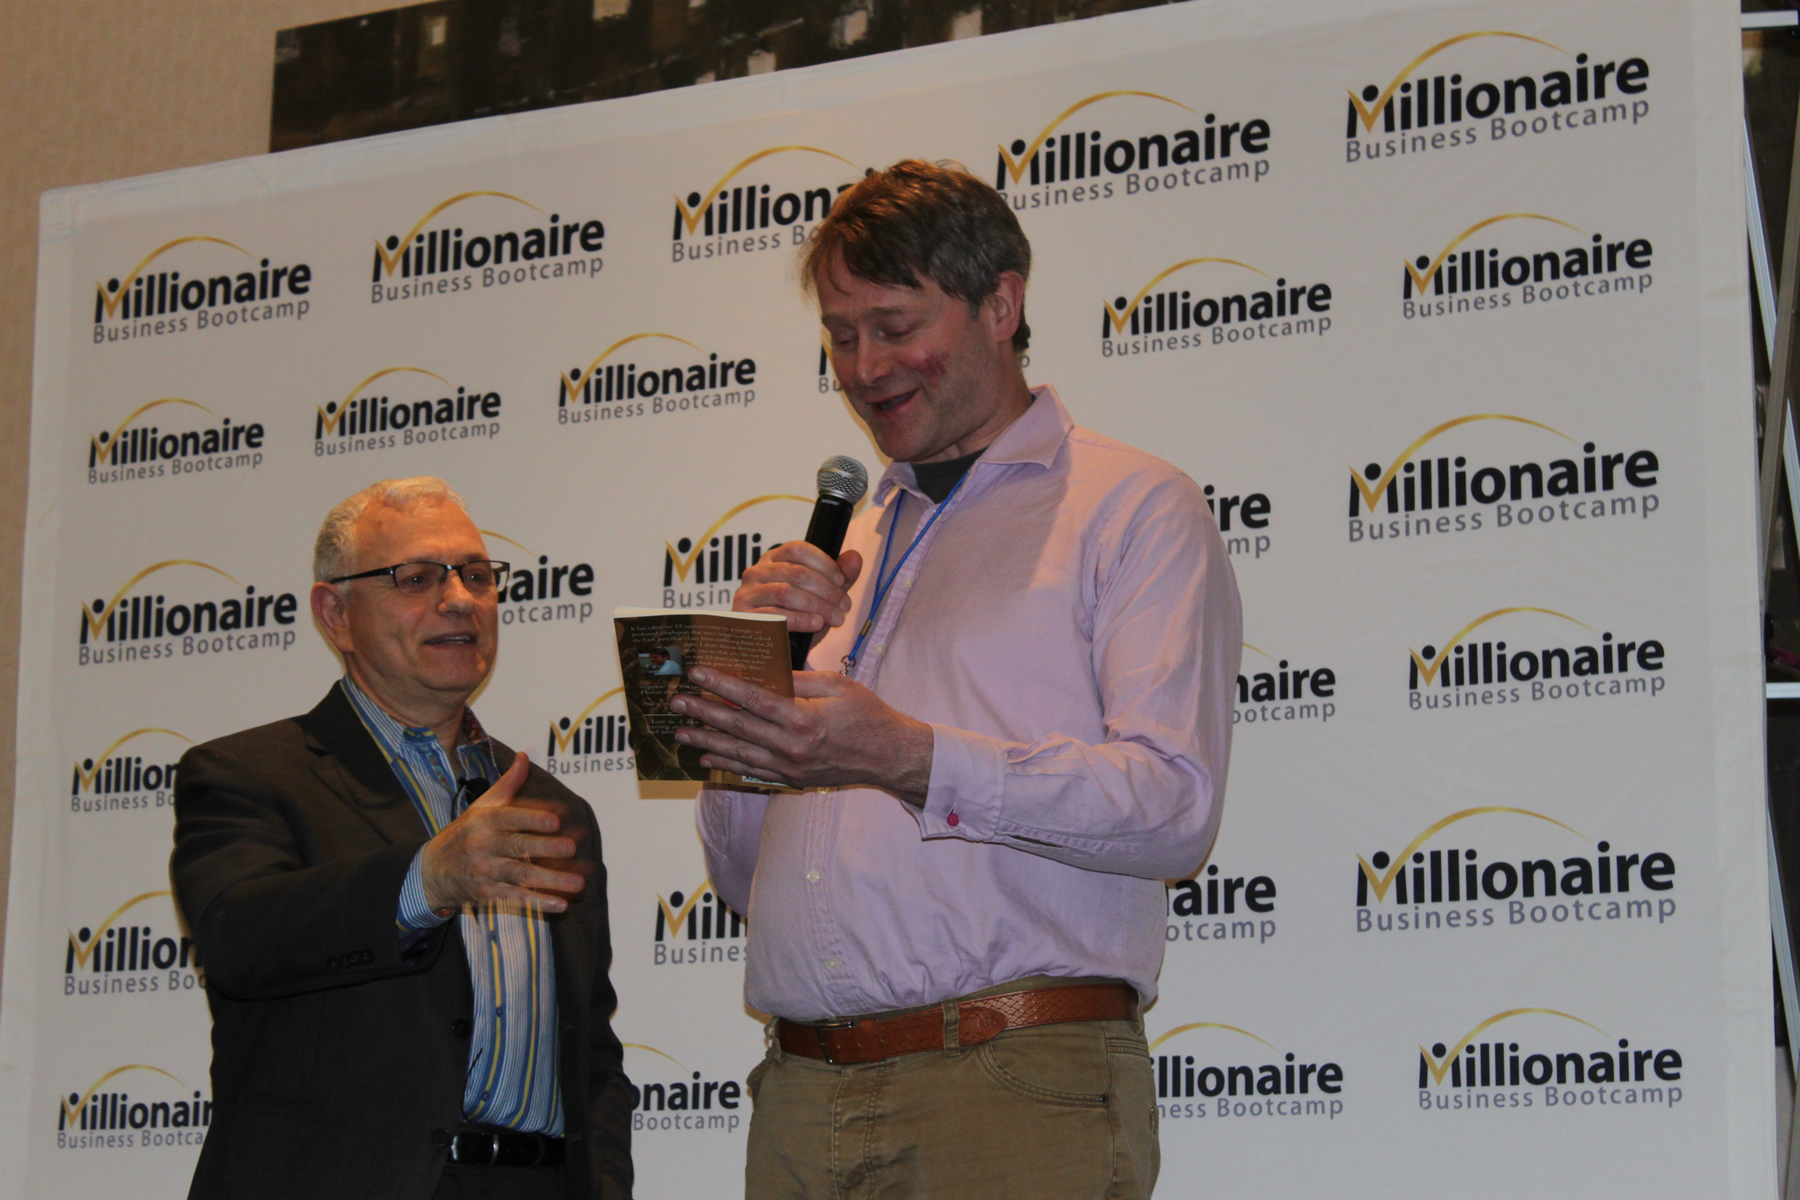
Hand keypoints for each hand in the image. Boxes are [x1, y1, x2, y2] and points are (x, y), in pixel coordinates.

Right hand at [419, 753, 585, 912]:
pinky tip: (560, 904)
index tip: (557, 819)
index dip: (533, 818)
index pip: (510, 818)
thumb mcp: (482, 807)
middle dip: (546, 848)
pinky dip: (538, 903)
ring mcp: (486, 872)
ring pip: (521, 876)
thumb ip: (508, 784)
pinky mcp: (488, 894)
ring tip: (579, 882)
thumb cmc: (464, 833)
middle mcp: (484, 847)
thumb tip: (526, 756)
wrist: (431, 871)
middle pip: (518, 847)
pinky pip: (515, 899)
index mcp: (484, 822)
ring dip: (551, 880)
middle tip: (572, 847)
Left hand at [672, 666, 933, 804]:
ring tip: (681, 732)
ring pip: (739, 754)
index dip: (723, 685)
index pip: (754, 700)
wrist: (889, 757)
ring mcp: (791, 768)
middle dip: (704, 713)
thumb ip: (800, 681)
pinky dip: (727, 764)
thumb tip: (766, 675)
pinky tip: (707, 756)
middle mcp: (793, 747)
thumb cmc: (868, 715)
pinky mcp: (792, 780)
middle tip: (677, 702)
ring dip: (707, 741)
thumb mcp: (838, 686)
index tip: (698, 673)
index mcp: (805, 720)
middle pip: (739, 728)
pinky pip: (752, 772)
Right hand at [734, 541, 863, 635]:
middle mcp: (756, 572)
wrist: (770, 651)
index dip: (824, 563)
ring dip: (817, 605)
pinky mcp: (743, 616)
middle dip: (827, 590)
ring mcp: (747, 593)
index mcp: (773, 560)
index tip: (842, 581)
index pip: (798, 549)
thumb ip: (839, 578)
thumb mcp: (821, 597)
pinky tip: (817, 624)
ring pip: (786, 591)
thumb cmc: (795, 619)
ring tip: (836, 618)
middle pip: (796, 572)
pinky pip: (774, 614)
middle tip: (845, 607)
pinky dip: (800, 619)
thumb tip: (855, 557)